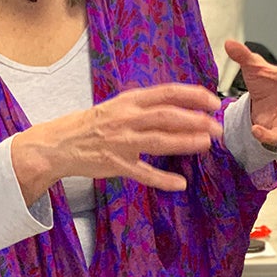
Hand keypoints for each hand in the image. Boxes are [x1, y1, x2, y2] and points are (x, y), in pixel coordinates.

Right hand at [11, 83, 223, 203]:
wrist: (59, 143)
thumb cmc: (96, 123)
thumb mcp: (121, 105)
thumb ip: (149, 105)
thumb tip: (184, 104)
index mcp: (130, 101)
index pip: (167, 93)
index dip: (193, 96)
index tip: (214, 101)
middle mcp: (127, 119)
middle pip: (167, 116)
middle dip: (195, 120)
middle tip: (217, 127)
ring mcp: (121, 142)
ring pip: (158, 141)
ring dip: (185, 143)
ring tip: (206, 145)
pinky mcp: (115, 165)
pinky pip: (142, 173)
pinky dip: (162, 179)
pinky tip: (180, 183)